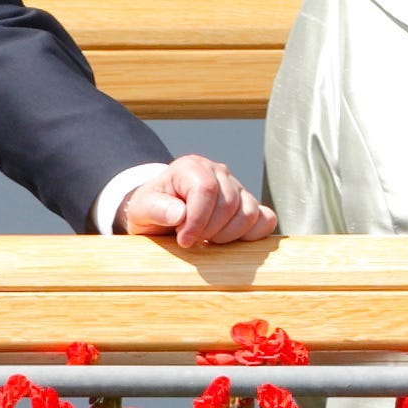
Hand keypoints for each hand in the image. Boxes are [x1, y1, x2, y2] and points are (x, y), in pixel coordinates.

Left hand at [117, 154, 276, 246]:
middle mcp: (218, 172)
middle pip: (229, 204)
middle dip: (210, 230)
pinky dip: (252, 234)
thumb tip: (179, 213)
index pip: (206, 190)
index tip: (184, 240)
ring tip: (208, 240)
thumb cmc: (152, 209)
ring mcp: (237, 187)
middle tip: (192, 240)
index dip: (197, 220)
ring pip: (249, 213)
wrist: (160, 212)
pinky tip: (230, 241)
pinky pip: (265, 219)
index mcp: (191, 167)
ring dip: (229, 235)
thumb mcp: (141, 209)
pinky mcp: (249, 204)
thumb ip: (156, 209)